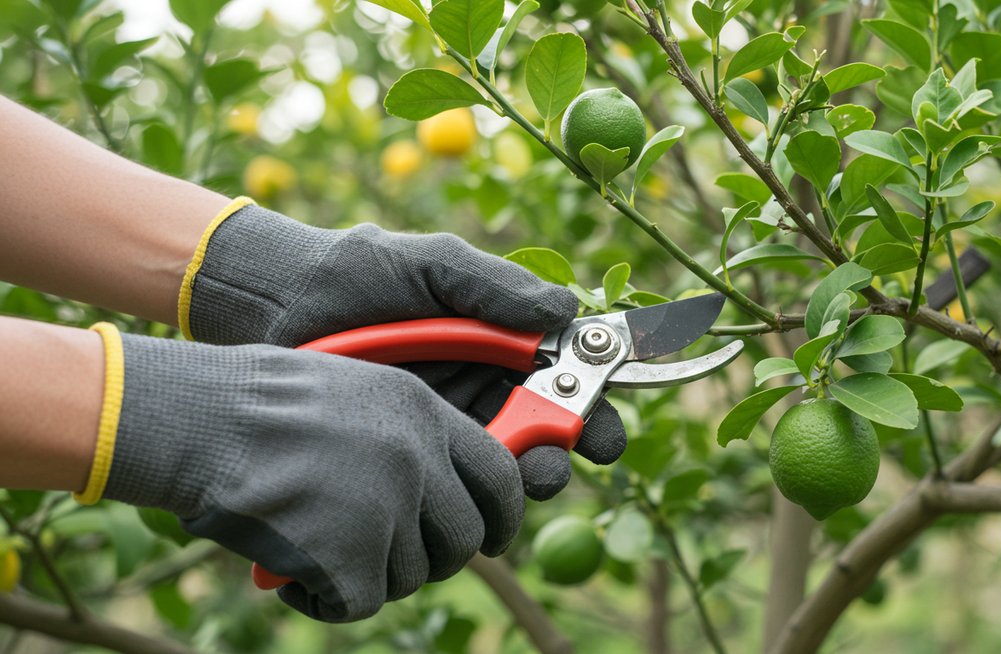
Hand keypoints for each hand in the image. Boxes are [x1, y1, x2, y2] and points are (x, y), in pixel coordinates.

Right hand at [102, 333, 525, 621]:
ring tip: (317, 548)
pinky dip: (324, 599)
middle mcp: (418, 458)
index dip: (503, 516)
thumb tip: (440, 492)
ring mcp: (387, 507)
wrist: (194, 421)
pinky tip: (291, 574)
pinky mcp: (350, 556)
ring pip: (411, 575)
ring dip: (370, 575)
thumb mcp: (352, 394)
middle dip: (435, 559)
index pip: (501, 475)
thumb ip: (406, 438)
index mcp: (423, 412)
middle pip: (464, 538)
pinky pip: (360, 603)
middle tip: (389, 559)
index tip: (493, 538)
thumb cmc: (254, 406)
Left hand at [183, 202, 625, 497]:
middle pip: (543, 430)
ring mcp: (445, 422)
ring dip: (522, 477)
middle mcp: (482, 385)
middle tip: (558, 464)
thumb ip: (495, 285)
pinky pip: (448, 480)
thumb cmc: (356, 272)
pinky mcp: (407, 451)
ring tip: (521, 479)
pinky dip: (466, 492)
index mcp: (500, 339)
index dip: (592, 406)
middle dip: (561, 453)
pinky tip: (465, 495)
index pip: (563, 375)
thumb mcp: (430, 264)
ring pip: (501, 464)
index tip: (603, 434)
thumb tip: (568, 310)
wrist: (273, 303)